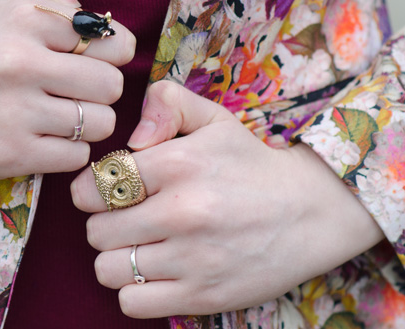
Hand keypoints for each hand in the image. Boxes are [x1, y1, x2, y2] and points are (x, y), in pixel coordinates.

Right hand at [0, 0, 135, 178]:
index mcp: (25, 18)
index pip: (110, 40)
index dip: (108, 51)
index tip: (90, 58)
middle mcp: (23, 64)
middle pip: (112, 85)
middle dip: (101, 88)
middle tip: (78, 89)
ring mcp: (16, 113)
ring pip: (100, 123)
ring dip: (86, 121)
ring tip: (61, 115)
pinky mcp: (10, 155)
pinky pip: (75, 156)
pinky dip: (68, 149)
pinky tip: (45, 137)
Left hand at [71, 80, 383, 316]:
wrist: (314, 212)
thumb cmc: (252, 164)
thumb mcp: (214, 118)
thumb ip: (166, 103)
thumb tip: (131, 136)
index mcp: (178, 163)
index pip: (97, 184)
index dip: (90, 190)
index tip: (105, 192)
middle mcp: (183, 211)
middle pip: (96, 231)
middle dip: (104, 224)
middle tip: (126, 219)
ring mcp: (193, 258)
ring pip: (108, 269)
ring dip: (116, 259)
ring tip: (139, 247)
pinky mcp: (204, 295)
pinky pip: (132, 302)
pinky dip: (134, 290)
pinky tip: (154, 272)